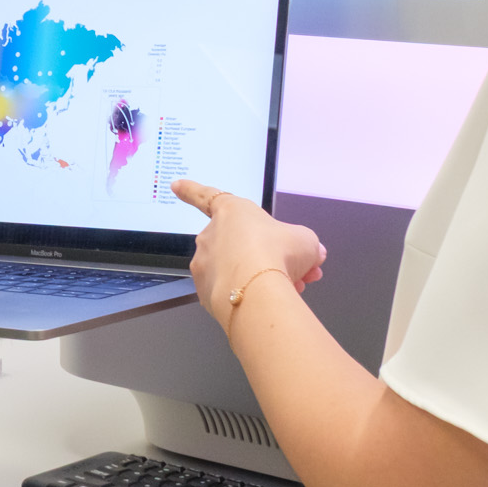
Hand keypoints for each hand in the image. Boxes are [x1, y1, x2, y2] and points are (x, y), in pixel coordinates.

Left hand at [171, 179, 324, 336]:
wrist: (259, 293)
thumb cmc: (275, 256)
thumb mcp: (305, 240)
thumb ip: (304, 243)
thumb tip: (312, 254)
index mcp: (231, 211)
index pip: (205, 196)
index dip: (191, 190)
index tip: (176, 185)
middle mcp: (211, 236)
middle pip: (240, 244)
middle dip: (265, 256)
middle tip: (293, 268)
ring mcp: (205, 265)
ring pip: (237, 270)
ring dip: (262, 277)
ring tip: (291, 287)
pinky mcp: (205, 292)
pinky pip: (229, 290)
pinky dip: (248, 295)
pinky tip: (269, 300)